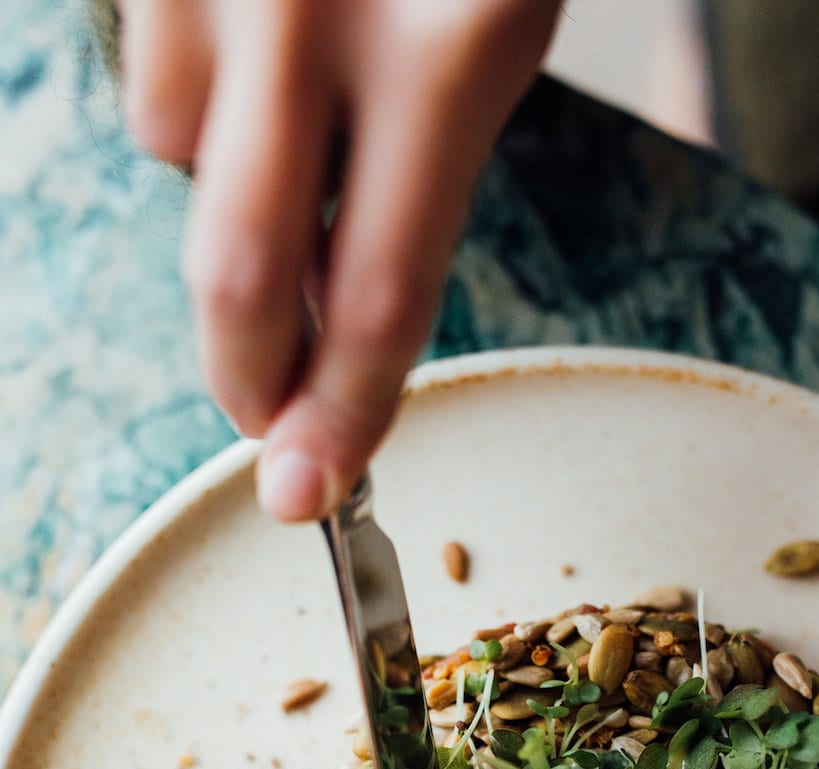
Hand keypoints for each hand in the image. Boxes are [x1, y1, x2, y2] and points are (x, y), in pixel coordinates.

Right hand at [119, 0, 559, 519]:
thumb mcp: (491, 30)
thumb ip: (414, 178)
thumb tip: (322, 335)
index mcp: (453, 48)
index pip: (377, 298)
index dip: (339, 418)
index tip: (308, 497)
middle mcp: (313, 12)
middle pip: (239, 279)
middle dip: (246, 378)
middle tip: (264, 421)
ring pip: (178, 160)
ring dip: (231, 187)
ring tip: (302, 110)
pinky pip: (154, 72)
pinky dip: (206, 96)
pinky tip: (263, 44)